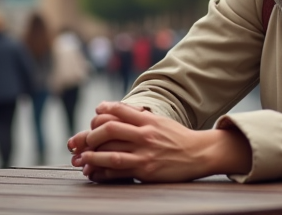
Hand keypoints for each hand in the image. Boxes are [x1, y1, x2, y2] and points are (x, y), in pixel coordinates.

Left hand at [68, 101, 251, 182]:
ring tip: (81, 157)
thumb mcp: (159, 121)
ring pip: (111, 152)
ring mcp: (145, 153)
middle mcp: (145, 134)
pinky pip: (119, 171)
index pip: (118, 110)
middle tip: (81, 140)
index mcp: (148, 120)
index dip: (102, 112)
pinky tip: (94, 172)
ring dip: (92, 155)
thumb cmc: (177, 138)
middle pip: (110, 130)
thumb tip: (111, 110)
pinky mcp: (146, 171)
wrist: (200, 153)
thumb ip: (138, 117)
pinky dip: (103, 171)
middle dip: (90, 135)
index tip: (94, 115)